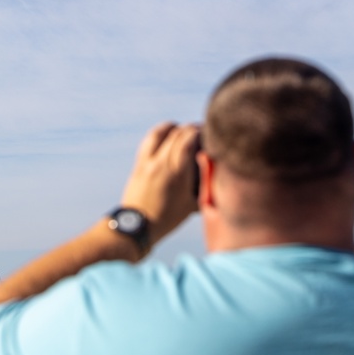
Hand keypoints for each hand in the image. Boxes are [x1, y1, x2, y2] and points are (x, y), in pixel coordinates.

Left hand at [120, 121, 200, 245]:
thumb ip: (205, 189)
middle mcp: (162, 163)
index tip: (207, 131)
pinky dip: (158, 134)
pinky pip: (148, 141)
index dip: (198, 131)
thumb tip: (216, 178)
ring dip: (172, 127)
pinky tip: (163, 135)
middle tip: (198, 130)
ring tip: (180, 127)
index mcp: (178, 172)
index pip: (188, 140)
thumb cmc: (167, 219)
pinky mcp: (138, 165)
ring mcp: (148, 162)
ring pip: (160, 133)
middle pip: (176, 133)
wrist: (137, 227)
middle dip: (189, 128)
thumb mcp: (191, 205)